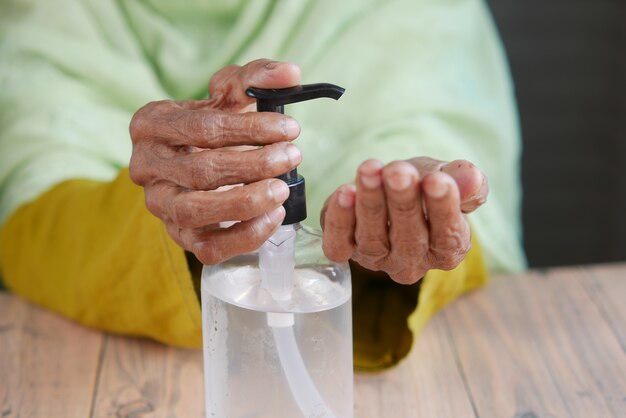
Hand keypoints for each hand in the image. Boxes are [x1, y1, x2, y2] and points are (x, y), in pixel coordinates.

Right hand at [129, 59, 301, 263]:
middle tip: (293, 156)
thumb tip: (290, 73)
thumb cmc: (212, 124)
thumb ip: (257, 78)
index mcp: (151, 124)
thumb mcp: (229, 94)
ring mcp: (159, 205)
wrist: (195, 157)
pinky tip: (273, 217)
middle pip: (201, 171)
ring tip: (283, 189)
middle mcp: (146, 167)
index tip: (289, 128)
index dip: (250, 129)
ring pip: (196, 212)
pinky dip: (243, 236)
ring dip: (246, 202)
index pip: (203, 128)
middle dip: (254, 165)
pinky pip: (207, 246)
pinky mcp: (178, 235)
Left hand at [321, 157, 488, 283]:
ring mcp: (376, 259)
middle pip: (409, 238)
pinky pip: (339, 244)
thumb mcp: (448, 177)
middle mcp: (412, 262)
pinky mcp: (345, 251)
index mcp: (447, 249)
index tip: (437, 180)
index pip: (448, 236)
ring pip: (372, 238)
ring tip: (370, 170)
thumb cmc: (424, 185)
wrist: (390, 186)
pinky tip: (344, 193)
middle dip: (403, 202)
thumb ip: (464, 181)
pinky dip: (340, 219)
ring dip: (370, 202)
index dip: (442, 208)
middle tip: (399, 172)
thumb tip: (472, 179)